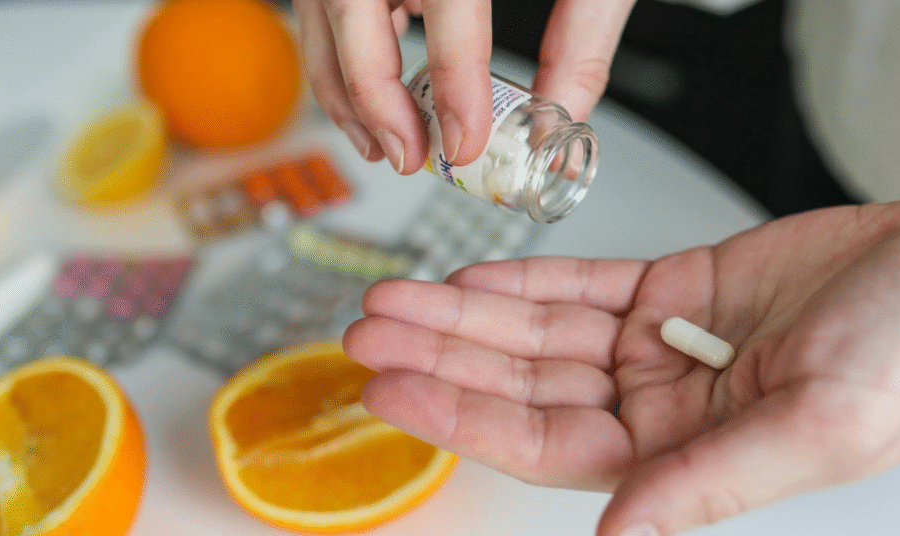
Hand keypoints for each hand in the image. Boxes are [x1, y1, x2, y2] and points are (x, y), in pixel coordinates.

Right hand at [292, 0, 634, 173]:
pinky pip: (317, 4)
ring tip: (383, 143)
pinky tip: (366, 95)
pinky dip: (335, 56)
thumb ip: (582, 33)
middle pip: (353, 11)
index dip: (454, 87)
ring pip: (319, 13)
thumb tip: (561, 112)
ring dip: (344, 90)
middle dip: (376, 101)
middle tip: (413, 156)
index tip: (465, 143)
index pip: (449, 7)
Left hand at [342, 196, 899, 535]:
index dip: (462, 418)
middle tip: (370, 332)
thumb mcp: (815, 431)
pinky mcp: (668, 291)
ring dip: (468, 315)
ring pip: (538, 332)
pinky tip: (474, 278)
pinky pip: (581, 287)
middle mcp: (657, 407)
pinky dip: (526, 281)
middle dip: (444, 357)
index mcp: (683, 456)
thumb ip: (706, 486)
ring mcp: (656, 347)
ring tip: (397, 297)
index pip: (543, 444)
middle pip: (523, 385)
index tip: (394, 388)